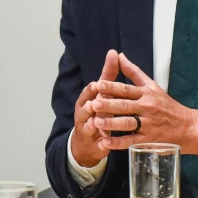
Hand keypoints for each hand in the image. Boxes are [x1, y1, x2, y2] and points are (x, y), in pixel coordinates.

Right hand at [70, 49, 119, 167]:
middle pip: (86, 108)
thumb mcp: (103, 93)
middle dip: (90, 105)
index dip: (92, 89)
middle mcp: (84, 114)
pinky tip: (105, 143)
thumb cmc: (98, 111)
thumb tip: (114, 52)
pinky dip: (101, 143)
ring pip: (88, 126)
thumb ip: (109, 74)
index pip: (88, 92)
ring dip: (92, 123)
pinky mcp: (94, 144)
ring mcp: (87, 130)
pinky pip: (97, 144)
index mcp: (86, 100)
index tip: (97, 84)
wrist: (89, 141)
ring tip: (96, 122)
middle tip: (95, 103)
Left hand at [91, 53, 197, 154]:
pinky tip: (105, 142)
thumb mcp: (152, 86)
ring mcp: (148, 124)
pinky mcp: (149, 139)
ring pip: (128, 123)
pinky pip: (131, 141)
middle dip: (109, 105)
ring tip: (96, 122)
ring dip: (111, 123)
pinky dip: (118, 143)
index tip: (98, 84)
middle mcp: (147, 108)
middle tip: (94, 103)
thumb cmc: (167, 105)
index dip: (112, 87)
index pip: (127, 89)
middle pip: (125, 106)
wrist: (188, 127)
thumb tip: (119, 56)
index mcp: (146, 94)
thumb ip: (134, 72)